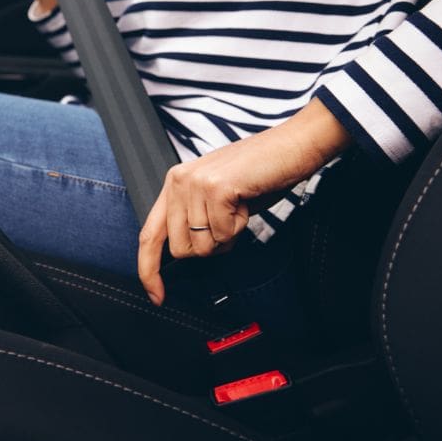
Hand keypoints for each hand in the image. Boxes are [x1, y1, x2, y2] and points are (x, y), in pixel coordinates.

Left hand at [136, 98, 352, 304]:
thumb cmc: (260, 173)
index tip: (156, 295)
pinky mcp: (216, 188)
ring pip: (203, 245)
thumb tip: (188, 253)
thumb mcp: (217, 197)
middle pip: (181, 249)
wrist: (293, 146)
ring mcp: (195, 184)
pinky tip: (246, 203)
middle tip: (229, 221)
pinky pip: (224, 234)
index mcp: (175, 183)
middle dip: (210, 247)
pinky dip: (241, 226)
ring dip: (228, 235)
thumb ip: (196, 221)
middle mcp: (179, 181)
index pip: (149, 235)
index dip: (148, 270)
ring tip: (239, 208)